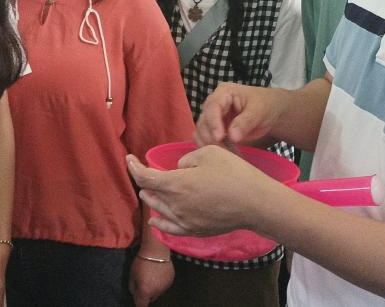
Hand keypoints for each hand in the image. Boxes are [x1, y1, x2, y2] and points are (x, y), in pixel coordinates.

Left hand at [126, 145, 280, 236]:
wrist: (255, 203)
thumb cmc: (234, 173)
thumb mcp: (209, 153)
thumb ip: (186, 160)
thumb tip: (179, 170)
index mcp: (176, 183)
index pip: (145, 177)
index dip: (133, 167)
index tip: (129, 158)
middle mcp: (175, 205)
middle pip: (149, 194)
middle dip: (145, 182)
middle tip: (146, 172)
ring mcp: (184, 221)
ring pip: (158, 210)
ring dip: (151, 199)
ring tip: (149, 192)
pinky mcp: (194, 231)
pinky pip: (169, 228)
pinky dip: (159, 222)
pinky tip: (155, 220)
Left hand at [129, 253, 173, 305]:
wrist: (156, 250)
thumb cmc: (141, 262)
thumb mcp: (132, 275)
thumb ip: (133, 288)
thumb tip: (136, 294)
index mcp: (145, 292)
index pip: (141, 305)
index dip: (139, 304)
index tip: (138, 300)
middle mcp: (157, 292)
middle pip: (151, 299)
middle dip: (147, 295)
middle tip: (143, 284)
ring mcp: (165, 287)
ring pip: (158, 292)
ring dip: (154, 289)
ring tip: (151, 277)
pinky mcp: (171, 280)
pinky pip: (164, 285)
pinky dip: (160, 283)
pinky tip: (158, 273)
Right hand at [193, 83, 285, 147]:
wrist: (269, 112)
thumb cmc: (265, 105)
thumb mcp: (259, 110)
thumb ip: (246, 121)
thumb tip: (232, 136)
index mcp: (224, 93)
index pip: (212, 106)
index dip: (213, 122)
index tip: (219, 137)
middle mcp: (214, 104)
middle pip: (203, 121)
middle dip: (210, 137)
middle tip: (223, 151)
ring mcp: (212, 118)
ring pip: (201, 132)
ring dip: (209, 145)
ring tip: (225, 154)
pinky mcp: (214, 130)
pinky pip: (204, 140)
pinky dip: (210, 148)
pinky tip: (223, 154)